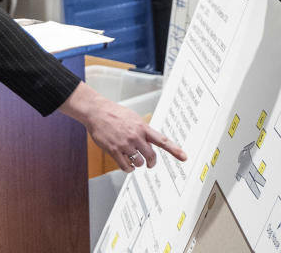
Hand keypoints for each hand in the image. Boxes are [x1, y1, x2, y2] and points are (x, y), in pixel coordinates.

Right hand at [59, 82, 186, 171]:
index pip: (162, 140)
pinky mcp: (113, 150)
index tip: (184, 157)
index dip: (174, 150)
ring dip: (138, 164)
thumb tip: (151, 140)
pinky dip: (129, 169)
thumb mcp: (134, 118)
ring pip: (138, 162)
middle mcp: (135, 136)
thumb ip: (143, 129)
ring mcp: (124, 144)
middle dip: (151, 162)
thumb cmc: (115, 113)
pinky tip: (128, 165)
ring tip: (135, 160)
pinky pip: (125, 166)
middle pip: (150, 156)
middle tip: (150, 164)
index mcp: (142, 127)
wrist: (97, 112)